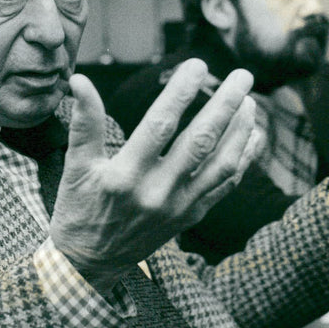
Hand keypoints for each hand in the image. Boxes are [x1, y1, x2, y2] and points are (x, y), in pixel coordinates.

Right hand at [49, 60, 260, 294]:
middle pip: (201, 141)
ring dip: (241, 130)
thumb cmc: (78, 209)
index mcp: (126, 175)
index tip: (197, 63)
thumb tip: (78, 80)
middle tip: (242, 75)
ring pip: (222, 164)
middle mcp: (157, 192)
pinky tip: (253, 135)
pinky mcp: (191, 217)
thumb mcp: (75, 166)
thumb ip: (83, 122)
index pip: (160, 125)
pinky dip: (243, 159)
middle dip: (226, 104)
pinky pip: (225, 185)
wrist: (90, 264)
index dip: (181, 91)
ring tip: (249, 101)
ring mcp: (179, 207)